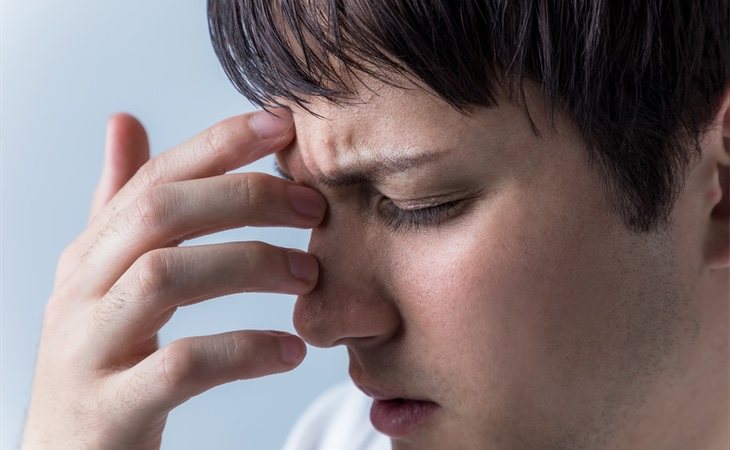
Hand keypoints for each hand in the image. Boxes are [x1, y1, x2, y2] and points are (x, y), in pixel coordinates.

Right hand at [21, 109, 324, 448]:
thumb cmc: (103, 362)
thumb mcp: (105, 279)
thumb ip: (122, 209)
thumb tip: (125, 120)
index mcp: (89, 256)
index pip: (154, 179)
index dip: (218, 144)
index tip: (282, 125)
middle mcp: (80, 292)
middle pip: (159, 213)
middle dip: (244, 196)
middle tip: (313, 206)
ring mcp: (88, 349)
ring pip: (167, 276)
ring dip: (251, 264)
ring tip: (310, 274)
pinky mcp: (110, 408)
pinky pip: (183, 364)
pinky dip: (245, 349)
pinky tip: (291, 350)